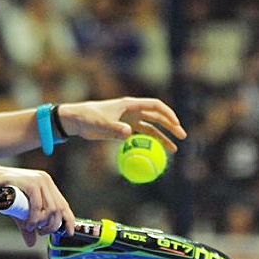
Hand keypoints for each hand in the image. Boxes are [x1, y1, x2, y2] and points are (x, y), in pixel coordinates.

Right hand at [0, 165, 74, 246]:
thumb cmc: (5, 194)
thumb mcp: (20, 213)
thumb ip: (27, 226)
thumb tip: (32, 243)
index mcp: (48, 185)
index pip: (63, 204)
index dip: (69, 220)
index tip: (69, 233)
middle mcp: (46, 181)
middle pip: (58, 209)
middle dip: (52, 226)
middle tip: (41, 232)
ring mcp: (39, 180)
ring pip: (50, 208)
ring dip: (42, 223)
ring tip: (31, 228)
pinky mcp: (30, 182)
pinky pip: (37, 205)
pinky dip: (34, 218)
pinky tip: (28, 224)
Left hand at [58, 97, 185, 152]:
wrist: (77, 120)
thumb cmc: (88, 118)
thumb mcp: (101, 124)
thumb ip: (115, 128)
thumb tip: (129, 133)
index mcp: (130, 105)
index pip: (155, 106)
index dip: (168, 114)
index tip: (176, 124)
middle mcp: (133, 111)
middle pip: (157, 117)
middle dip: (171, 126)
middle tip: (182, 137)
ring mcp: (129, 121)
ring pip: (151, 129)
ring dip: (163, 138)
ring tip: (173, 150)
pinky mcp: (124, 130)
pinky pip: (140, 138)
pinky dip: (149, 145)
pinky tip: (155, 154)